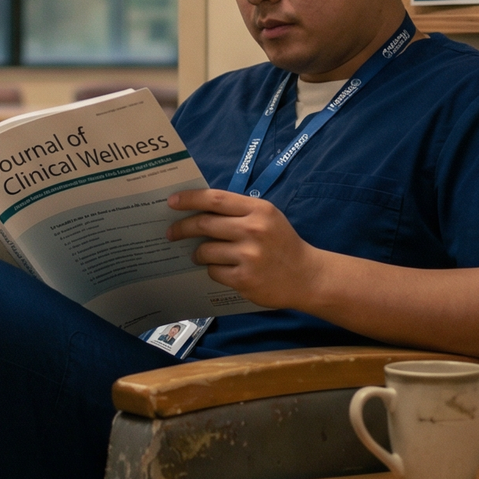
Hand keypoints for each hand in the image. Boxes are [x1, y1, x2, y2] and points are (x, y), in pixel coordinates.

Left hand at [165, 189, 322, 309]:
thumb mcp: (267, 217)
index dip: (190, 199)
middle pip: (204, 224)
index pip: (215, 199)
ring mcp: (249, 256)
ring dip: (198, 253)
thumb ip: (238, 211)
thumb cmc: (282, 244)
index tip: (172, 201)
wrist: (307, 277)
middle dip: (183, 228)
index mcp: (258, 210)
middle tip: (171, 232)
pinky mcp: (245, 279)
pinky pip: (214, 272)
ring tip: (200, 255)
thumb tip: (198, 209)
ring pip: (205, 251)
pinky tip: (222, 269)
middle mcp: (253, 230)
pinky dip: (213, 270)